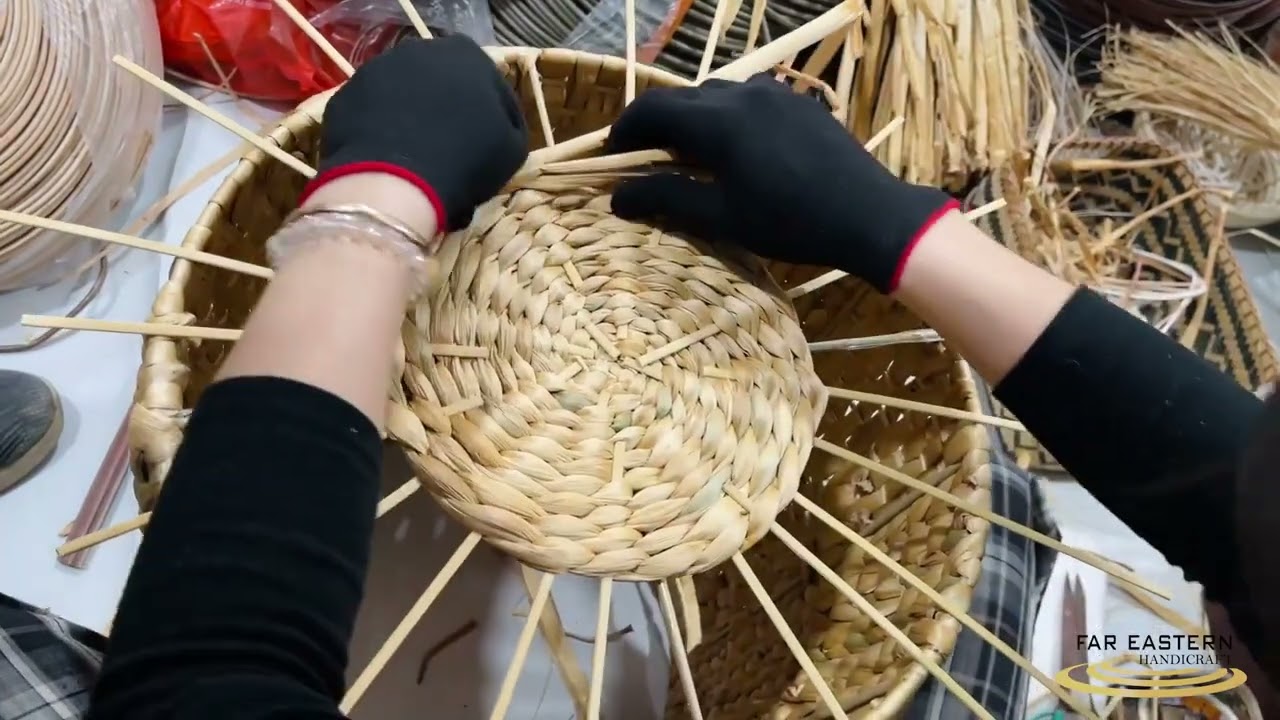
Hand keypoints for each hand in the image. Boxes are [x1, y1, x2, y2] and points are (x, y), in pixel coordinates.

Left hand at [303, 36, 528, 231]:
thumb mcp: (512, 149)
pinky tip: (389, 164)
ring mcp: (375, 69)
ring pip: (403, 98)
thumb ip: (510, 126)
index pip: (490, 87)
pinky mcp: (344, 96)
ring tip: (418, 164)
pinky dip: (381, 134)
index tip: (490, 150)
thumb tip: (500, 124)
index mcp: (467, 54)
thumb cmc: (465, 160)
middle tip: (452, 155)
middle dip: (448, 114)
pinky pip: (372, 116)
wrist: (394, 182)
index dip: (493, 121)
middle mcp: (419, 50)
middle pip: (442, 86)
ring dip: (413, 122)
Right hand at [607, 75, 958, 292]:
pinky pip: (747, 98)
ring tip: (690, 158)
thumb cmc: (791, 223)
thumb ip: (667, 200)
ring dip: (693, 120)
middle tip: (647, 163)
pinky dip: (726, 118)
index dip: (625, 132)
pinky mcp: (797, 102)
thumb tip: (617, 197)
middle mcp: (743, 93)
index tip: (614, 158)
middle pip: (682, 99)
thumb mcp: (723, 218)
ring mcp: (775, 93)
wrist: (869, 215)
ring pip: (715, 95)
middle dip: (657, 127)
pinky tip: (735, 151)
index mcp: (719, 120)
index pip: (653, 111)